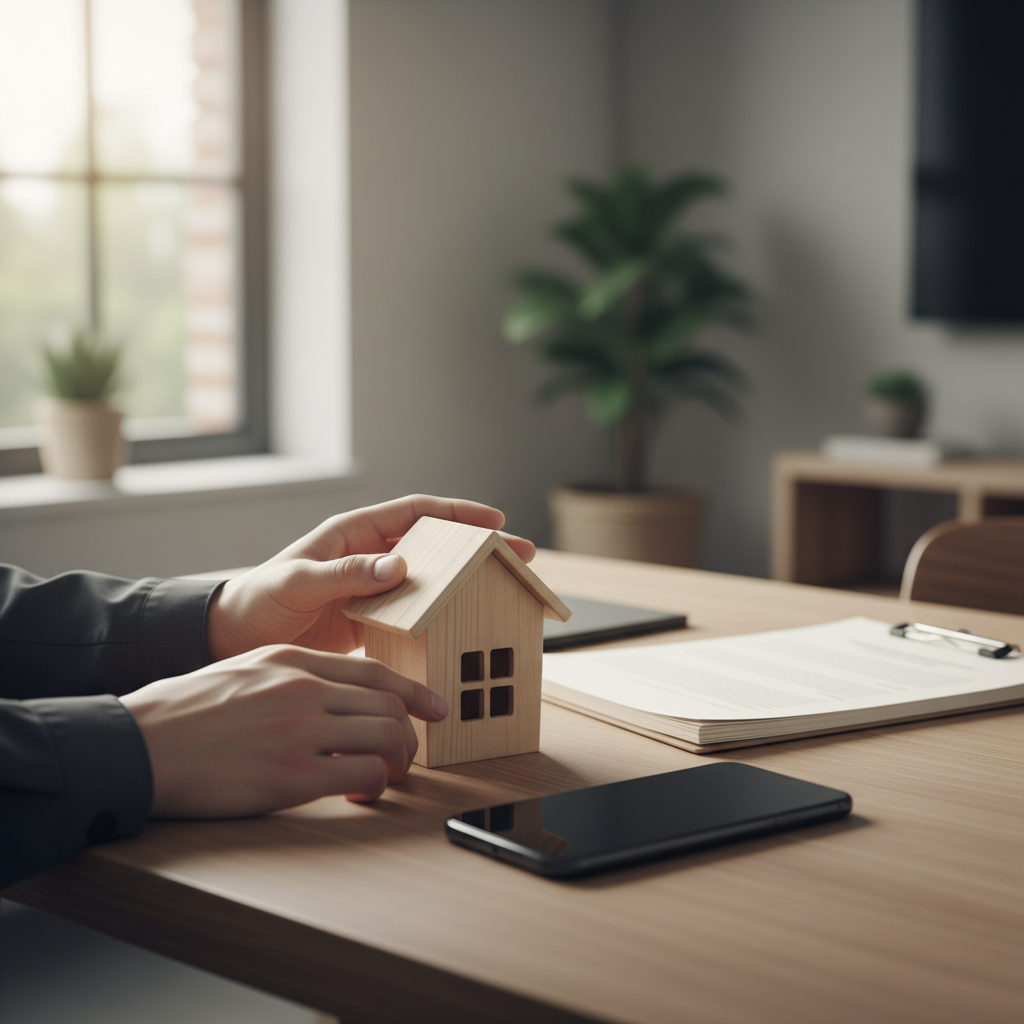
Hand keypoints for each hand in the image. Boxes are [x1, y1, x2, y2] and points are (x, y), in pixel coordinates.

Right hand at [120, 645, 448, 816]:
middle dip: (409, 735)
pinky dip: (373, 788)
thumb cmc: (186, 712)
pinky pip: (363, 775)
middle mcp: (305, 688)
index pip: (375, 673)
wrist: (141, 743)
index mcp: (293, 660)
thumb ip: (293, 675)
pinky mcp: (293, 774)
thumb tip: (334, 693)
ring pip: (386, 737)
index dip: (413, 693)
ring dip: (397, 763)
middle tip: (404, 757)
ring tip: (382, 779)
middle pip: (389, 706)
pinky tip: (357, 796)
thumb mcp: (246, 671)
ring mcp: (302, 729)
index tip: (435, 707)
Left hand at [206, 495, 535, 659]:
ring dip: (467, 584)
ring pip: (433, 581)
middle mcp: (371, 559)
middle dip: (478, 547)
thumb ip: (344, 573)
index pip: (417, 513)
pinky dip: (443, 620)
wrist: (232, 641)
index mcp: (354, 534)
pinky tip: (464, 630)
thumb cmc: (257, 602)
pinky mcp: (373, 624)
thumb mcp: (297, 582)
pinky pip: (417, 616)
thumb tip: (399, 566)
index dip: (457, 513)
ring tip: (505, 592)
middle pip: (437, 545)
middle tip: (519, 555)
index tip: (495, 519)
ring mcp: (375, 592)